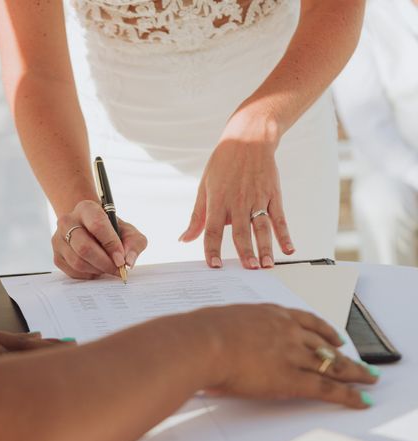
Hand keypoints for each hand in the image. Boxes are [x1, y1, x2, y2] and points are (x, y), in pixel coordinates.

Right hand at [52, 200, 147, 279]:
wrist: (90, 230)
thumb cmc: (111, 230)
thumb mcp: (128, 231)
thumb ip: (134, 243)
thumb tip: (128, 261)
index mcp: (86, 209)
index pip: (97, 226)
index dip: (111, 245)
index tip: (121, 259)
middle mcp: (67, 221)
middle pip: (84, 247)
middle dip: (104, 263)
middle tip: (117, 269)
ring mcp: (58, 239)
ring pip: (77, 262)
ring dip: (97, 270)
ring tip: (108, 268)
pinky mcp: (57, 256)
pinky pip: (73, 271)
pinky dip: (89, 275)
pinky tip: (97, 268)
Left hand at [180, 111, 294, 268]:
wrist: (248, 138)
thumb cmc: (223, 164)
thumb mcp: (204, 187)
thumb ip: (197, 217)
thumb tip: (184, 239)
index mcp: (218, 201)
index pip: (213, 230)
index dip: (212, 249)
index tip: (213, 266)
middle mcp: (237, 201)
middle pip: (241, 231)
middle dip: (245, 252)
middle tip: (249, 270)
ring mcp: (257, 198)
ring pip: (262, 227)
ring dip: (266, 247)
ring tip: (267, 265)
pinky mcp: (273, 195)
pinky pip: (280, 217)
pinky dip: (285, 234)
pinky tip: (289, 249)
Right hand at [195, 304, 377, 407]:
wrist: (204, 341)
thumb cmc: (203, 330)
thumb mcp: (221, 320)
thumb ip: (230, 328)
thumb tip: (220, 336)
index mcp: (271, 314)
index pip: (307, 321)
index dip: (325, 331)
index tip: (335, 337)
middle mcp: (288, 330)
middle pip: (325, 343)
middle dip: (344, 354)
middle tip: (360, 361)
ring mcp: (293, 353)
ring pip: (332, 363)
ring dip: (353, 373)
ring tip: (367, 379)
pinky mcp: (293, 378)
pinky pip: (327, 387)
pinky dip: (347, 394)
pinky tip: (358, 399)